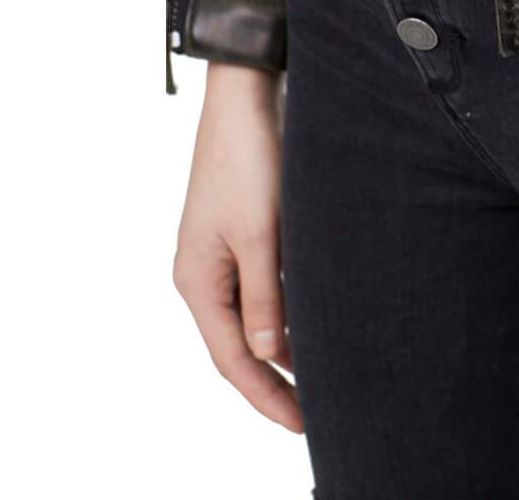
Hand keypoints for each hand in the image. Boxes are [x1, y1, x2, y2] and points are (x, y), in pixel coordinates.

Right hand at [172, 62, 301, 431]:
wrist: (245, 93)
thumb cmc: (248, 157)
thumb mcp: (261, 233)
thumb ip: (266, 298)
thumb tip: (271, 355)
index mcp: (197, 280)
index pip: (231, 359)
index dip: (266, 396)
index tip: (303, 425)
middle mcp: (203, 272)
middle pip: (239, 343)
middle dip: (274, 380)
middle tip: (317, 411)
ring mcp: (221, 251)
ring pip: (253, 315)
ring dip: (283, 345)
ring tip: (321, 375)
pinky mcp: (243, 229)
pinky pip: (261, 286)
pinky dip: (285, 309)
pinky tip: (312, 319)